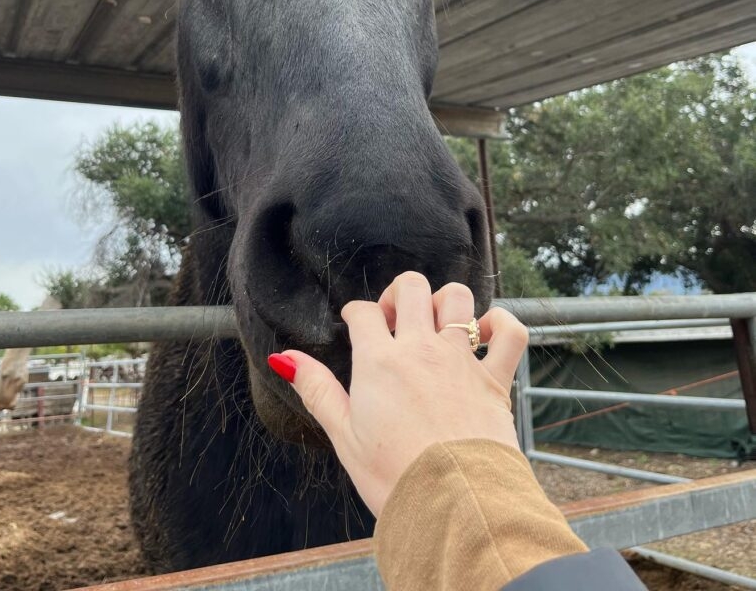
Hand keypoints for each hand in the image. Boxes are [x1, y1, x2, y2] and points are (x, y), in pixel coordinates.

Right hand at [269, 270, 527, 516]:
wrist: (455, 505)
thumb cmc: (395, 477)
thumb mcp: (343, 436)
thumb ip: (316, 390)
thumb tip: (284, 359)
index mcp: (379, 362)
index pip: (363, 312)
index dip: (356, 312)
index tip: (355, 323)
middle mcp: (421, 349)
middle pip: (411, 288)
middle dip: (398, 294)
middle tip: (393, 319)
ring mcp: (461, 360)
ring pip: (457, 297)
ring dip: (444, 301)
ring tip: (435, 322)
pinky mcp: (496, 379)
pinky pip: (509, 332)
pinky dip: (501, 323)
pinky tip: (486, 333)